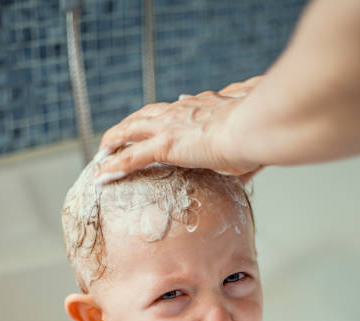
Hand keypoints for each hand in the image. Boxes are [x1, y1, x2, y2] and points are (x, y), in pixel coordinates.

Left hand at [96, 77, 263, 183]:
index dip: (160, 117)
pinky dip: (114, 166)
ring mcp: (171, 126)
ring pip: (131, 130)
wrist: (255, 127)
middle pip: (145, 115)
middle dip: (128, 125)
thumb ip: (241, 155)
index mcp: (203, 106)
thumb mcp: (248, 143)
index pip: (174, 109)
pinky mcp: (166, 144)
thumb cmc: (258, 135)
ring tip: (102, 151)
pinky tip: (101, 175)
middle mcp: (182, 110)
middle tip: (116, 136)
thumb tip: (246, 168)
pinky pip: (131, 157)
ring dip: (114, 140)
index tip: (154, 122)